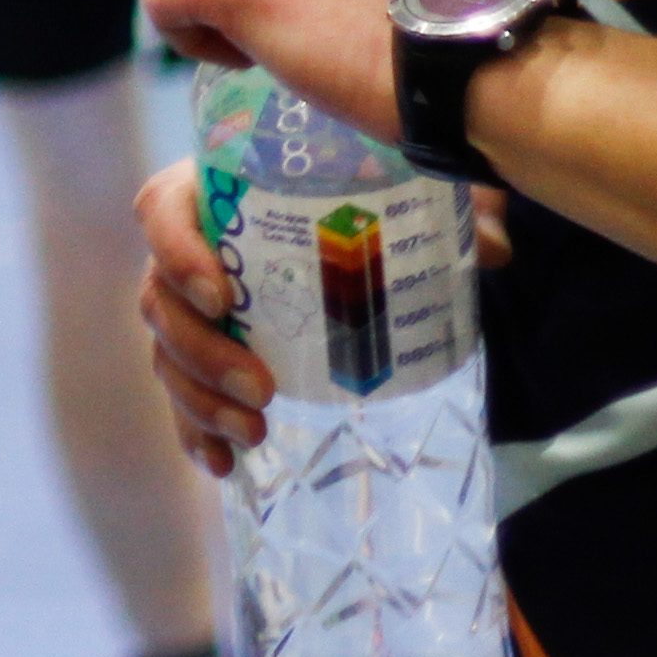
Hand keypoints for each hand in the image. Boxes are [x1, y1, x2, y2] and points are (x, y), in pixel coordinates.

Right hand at [139, 155, 513, 475]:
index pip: (162, 209)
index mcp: (216, 192)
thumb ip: (456, 207)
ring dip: (199, 398)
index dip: (177, 251)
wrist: (359, 226)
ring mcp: (194, 309)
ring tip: (254, 432)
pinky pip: (181, 396)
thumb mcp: (416, 192)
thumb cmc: (372, 197)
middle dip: (202, 352)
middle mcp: (193, 251)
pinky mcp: (206, 357)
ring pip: (166, 353)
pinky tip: (223, 463)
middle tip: (265, 389)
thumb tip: (497, 248)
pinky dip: (195, 431)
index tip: (223, 296)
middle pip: (159, 298)